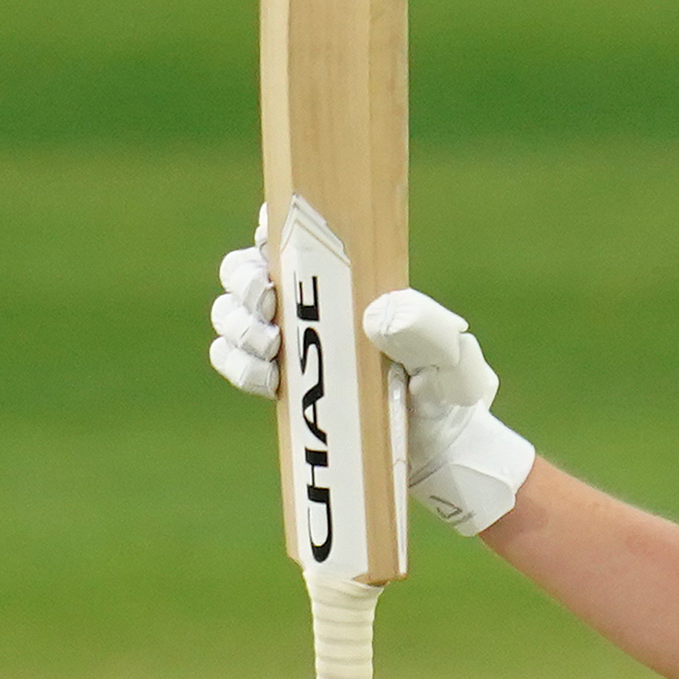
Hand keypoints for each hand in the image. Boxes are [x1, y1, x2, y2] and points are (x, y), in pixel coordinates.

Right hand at [201, 228, 536, 534]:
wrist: (431, 452)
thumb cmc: (445, 393)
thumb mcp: (450, 359)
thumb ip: (424, 331)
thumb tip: (373, 315)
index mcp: (345, 278)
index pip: (295, 232)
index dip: (271, 226)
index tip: (270, 240)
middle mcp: (308, 303)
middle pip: (243, 267)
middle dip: (243, 280)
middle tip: (269, 302)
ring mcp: (286, 342)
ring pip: (228, 312)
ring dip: (238, 325)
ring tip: (272, 348)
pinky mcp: (274, 381)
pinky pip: (230, 360)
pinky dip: (239, 365)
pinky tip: (270, 381)